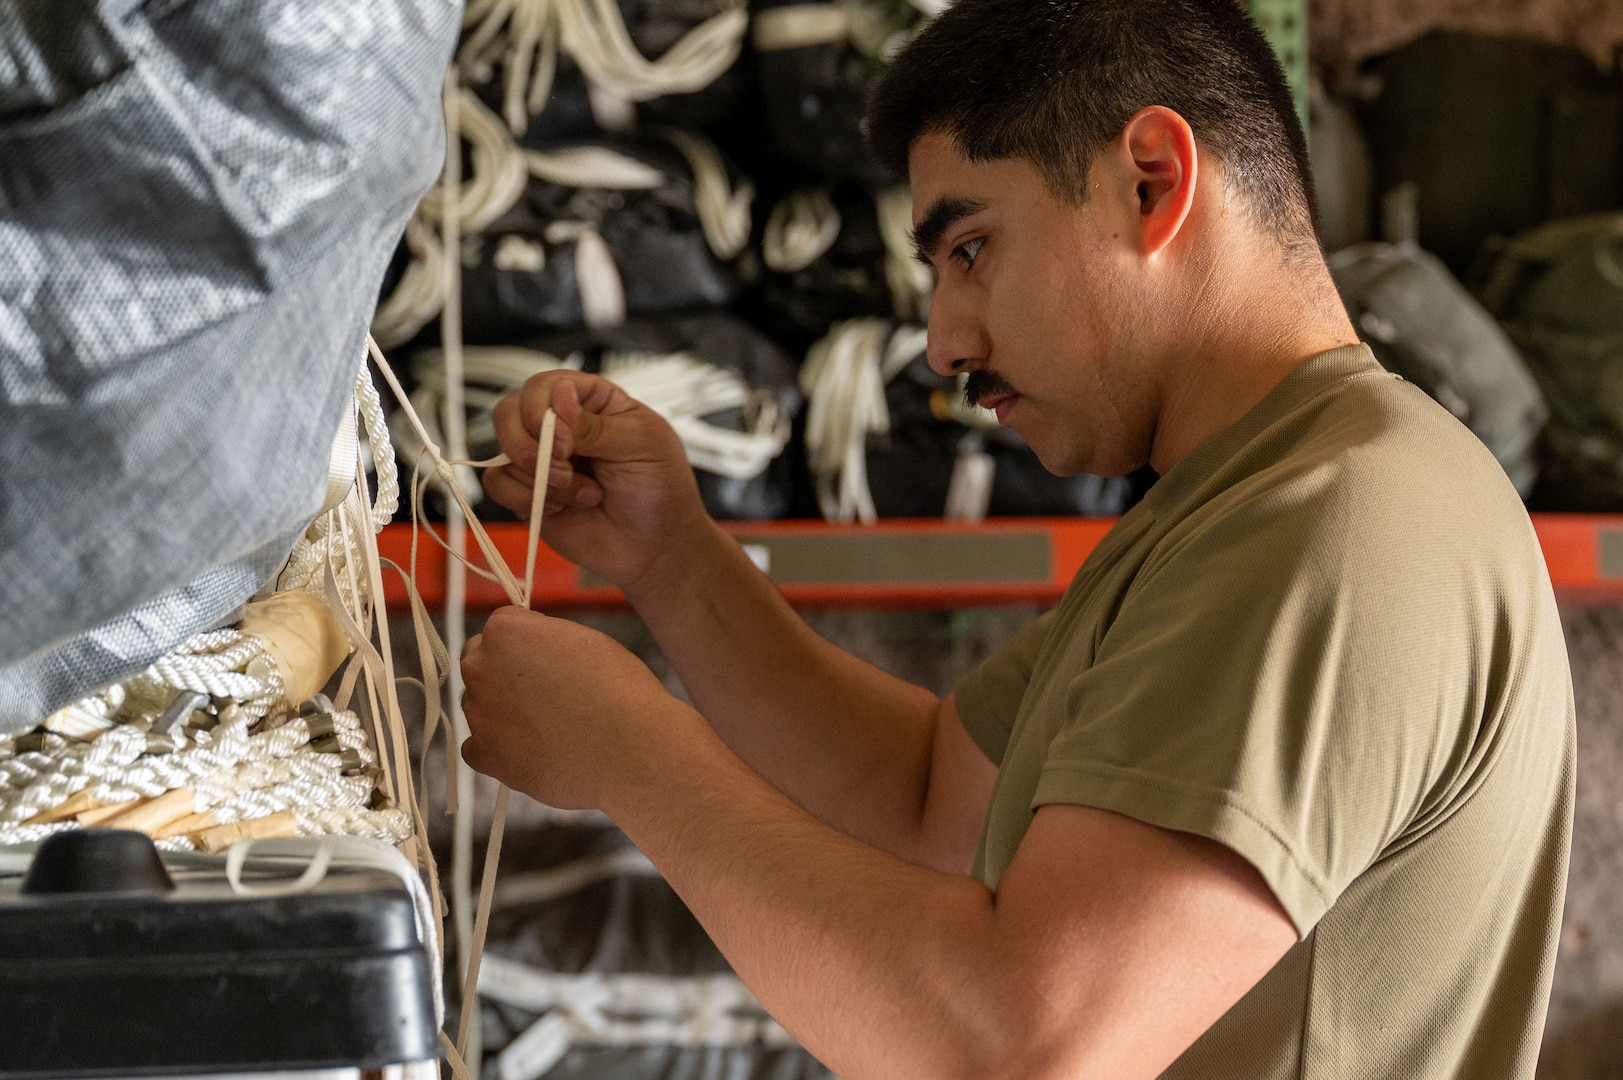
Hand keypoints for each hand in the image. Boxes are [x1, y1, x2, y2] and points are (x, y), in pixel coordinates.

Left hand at [459, 606, 698, 809]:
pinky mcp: (485, 757)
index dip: (528, 644)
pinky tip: (535, 751)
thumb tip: (529, 654)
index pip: (501, 627)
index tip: (552, 660)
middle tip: (547, 694)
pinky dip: (501, 751)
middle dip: (504, 675)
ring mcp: (479, 715)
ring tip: (550, 728)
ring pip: (481, 707)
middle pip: (481, 664)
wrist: (631, 750)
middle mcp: (480, 668)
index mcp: (505, 631)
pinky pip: (480, 749)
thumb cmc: (619, 689)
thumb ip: (543, 641)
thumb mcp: (585, 640)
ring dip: (504, 713)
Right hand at [482, 371, 712, 591]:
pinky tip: (562, 508)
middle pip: (512, 410)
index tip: (568, 439)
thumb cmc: (660, 491)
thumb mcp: (641, 444)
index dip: (546, 407)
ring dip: (541, 478)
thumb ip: (594, 425)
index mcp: (593, 402)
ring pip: (503, 449)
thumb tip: (554, 411)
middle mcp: (561, 427)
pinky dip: (525, 498)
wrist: (655, 549)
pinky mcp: (528, 494)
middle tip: (565, 463)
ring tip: (583, 493)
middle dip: (530, 441)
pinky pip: (498, 484)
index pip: (547, 385)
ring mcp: (542, 460)